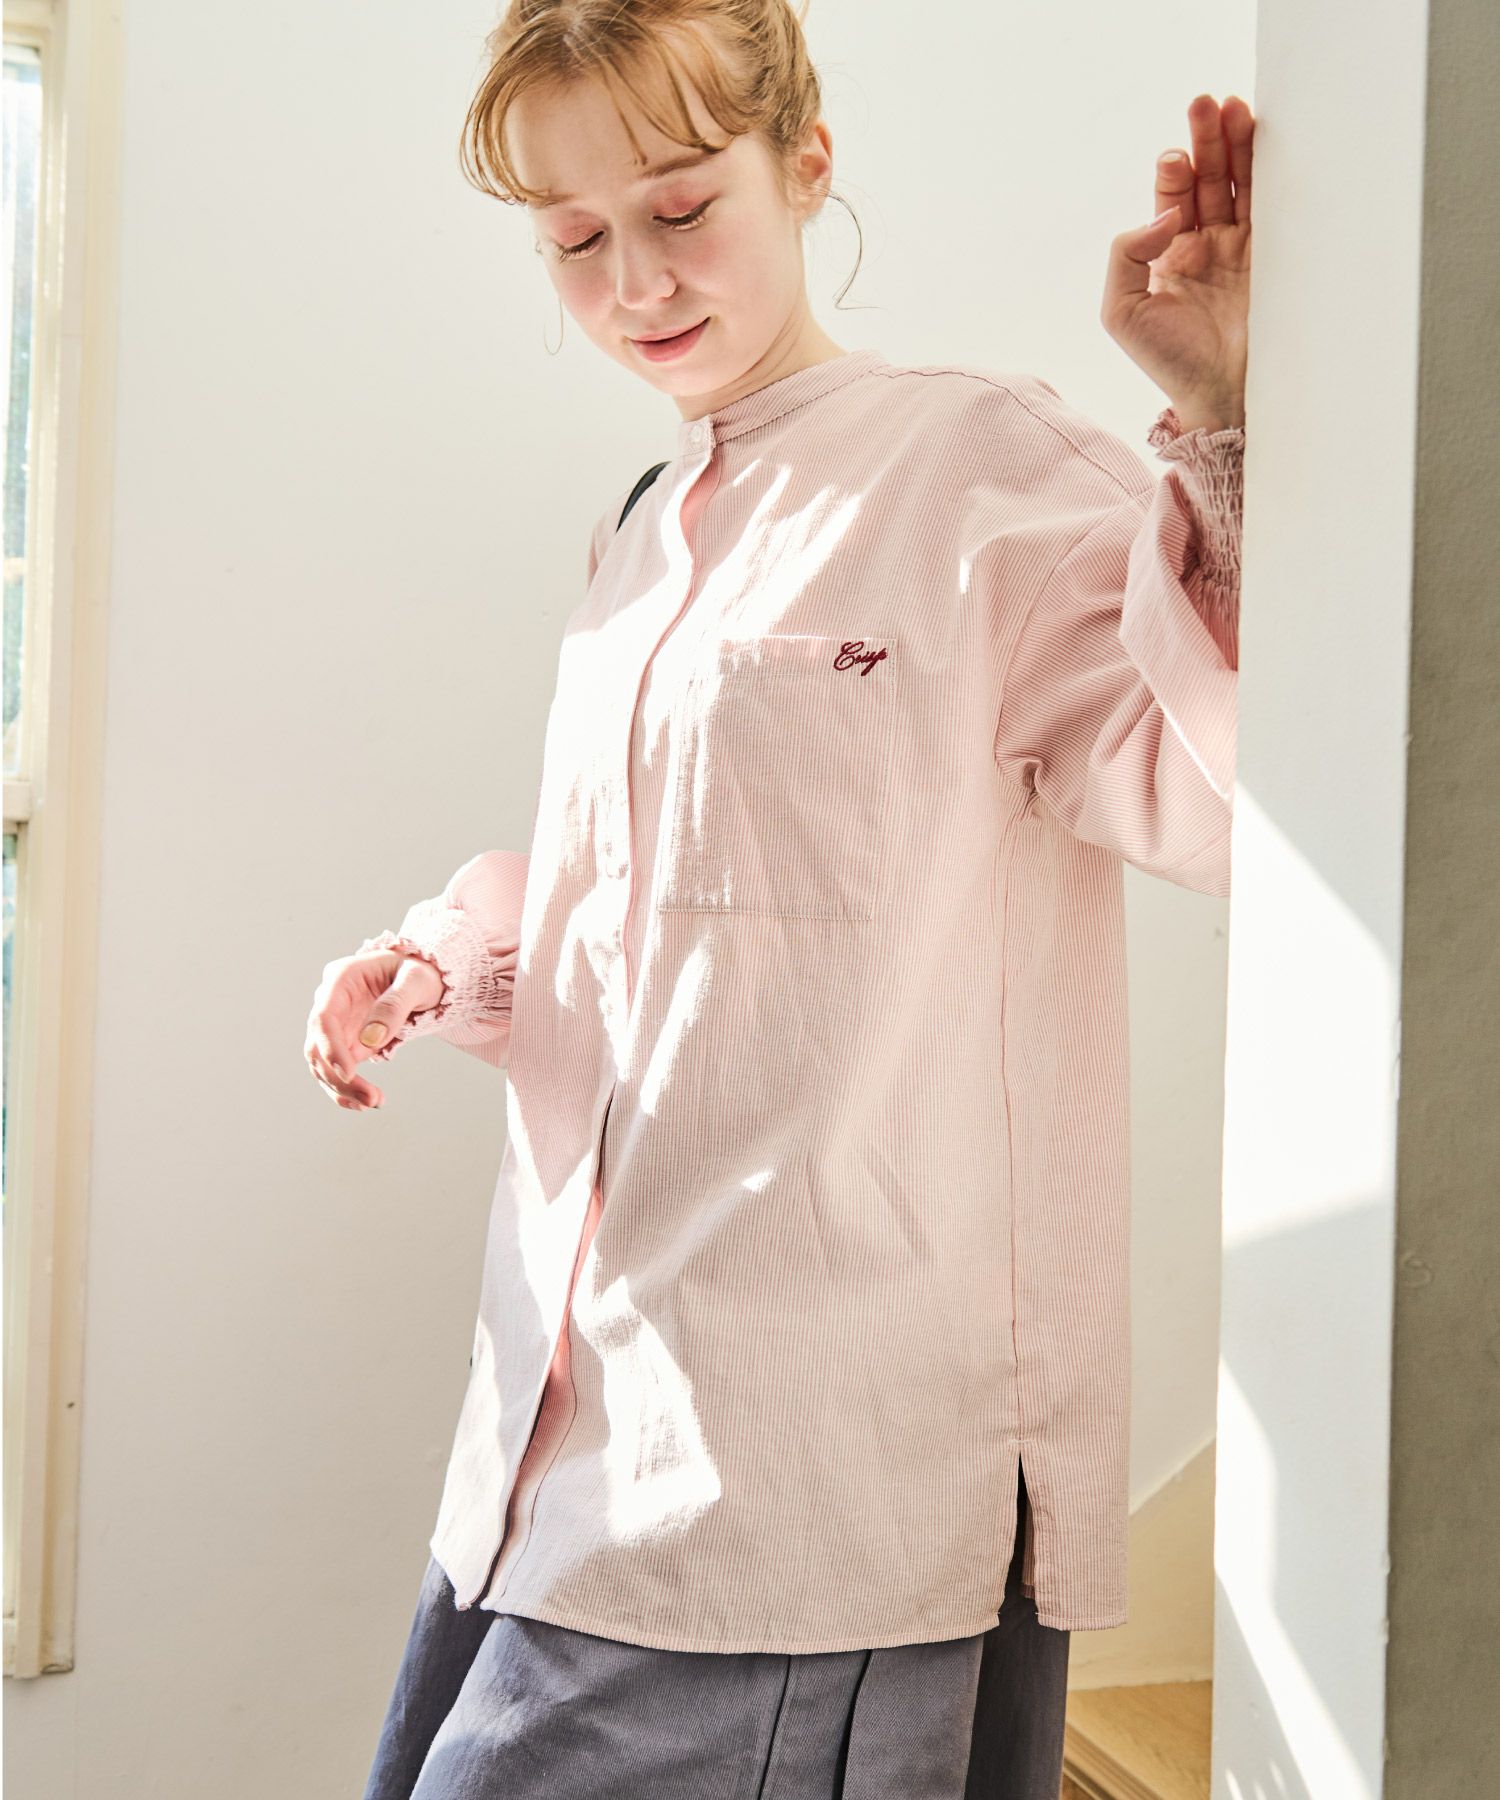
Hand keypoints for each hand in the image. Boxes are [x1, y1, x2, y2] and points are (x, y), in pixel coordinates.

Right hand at [303, 946, 445, 1111]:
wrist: (422, 977)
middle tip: (369, 1099)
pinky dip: (347, 1088)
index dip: (331, 1048)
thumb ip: (394, 1005)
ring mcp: (336, 1023)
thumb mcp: (416, 981)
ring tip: (373, 1103)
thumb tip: (370, 1039)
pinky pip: (336, 1069)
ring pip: (322, 1063)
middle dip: (339, 1077)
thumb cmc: (419, 971)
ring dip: (342, 1088)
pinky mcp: (344, 1041)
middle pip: (318, 1045)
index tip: (348, 1074)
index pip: (324, 1017)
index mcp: (342, 978)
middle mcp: (331, 1001)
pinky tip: (366, 1101)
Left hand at [1101, 93, 1253, 429]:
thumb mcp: (1120, 310)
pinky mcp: (1272, 254)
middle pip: (1206, 177)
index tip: (1175, 160)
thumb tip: (1166, 216)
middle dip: (1206, 140)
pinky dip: (1267, 171)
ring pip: (1239, 182)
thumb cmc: (1167, 360)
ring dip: (1236, 144)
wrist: (1221, 394)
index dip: (1173, 169)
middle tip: (1206, 104)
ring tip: (1234, 108)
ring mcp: (1240, 247)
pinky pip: (1270, 202)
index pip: (1171, 195)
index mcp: (1165, 254)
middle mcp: (1203, 244)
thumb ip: (1125, 255)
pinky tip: (1262, 140)